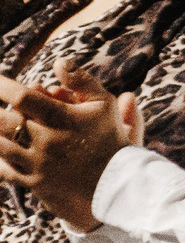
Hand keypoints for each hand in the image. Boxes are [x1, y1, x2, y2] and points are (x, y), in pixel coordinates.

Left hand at [0, 62, 144, 232]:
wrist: (116, 182)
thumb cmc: (110, 137)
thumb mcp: (103, 104)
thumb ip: (81, 81)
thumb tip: (58, 60)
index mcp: (63, 119)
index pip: (23, 97)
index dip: (3, 86)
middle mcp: (47, 141)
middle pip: (4, 121)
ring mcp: (38, 164)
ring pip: (0, 145)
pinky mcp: (34, 182)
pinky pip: (4, 169)